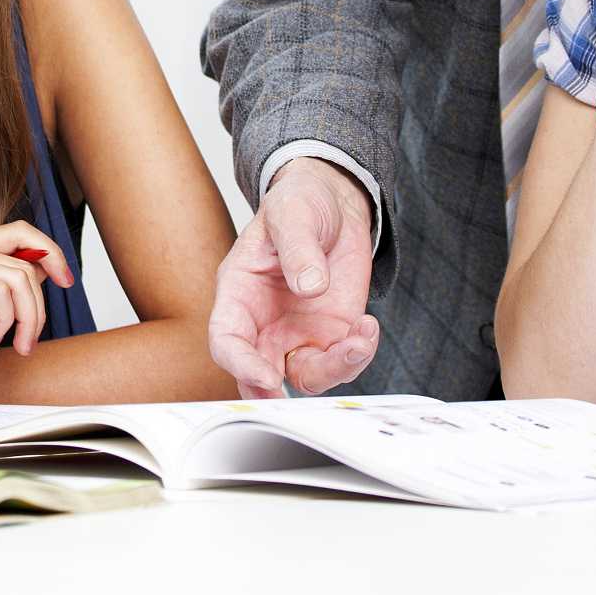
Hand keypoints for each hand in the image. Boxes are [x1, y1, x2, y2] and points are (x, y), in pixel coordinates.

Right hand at [0, 222, 70, 404]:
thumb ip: (11, 284)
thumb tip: (47, 264)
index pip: (19, 230)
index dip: (50, 250)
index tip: (66, 280)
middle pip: (25, 262)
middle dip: (38, 306)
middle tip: (28, 338)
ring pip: (18, 278)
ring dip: (25, 318)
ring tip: (11, 341)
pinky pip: (0, 292)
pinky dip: (5, 321)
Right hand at [207, 158, 378, 397]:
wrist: (334, 204)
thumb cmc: (299, 204)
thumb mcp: (292, 214)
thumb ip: (297, 247)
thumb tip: (310, 286)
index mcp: (239, 294)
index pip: (227, 340)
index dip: (241, 363)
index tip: (266, 376)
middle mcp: (263, 324)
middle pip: (259, 374)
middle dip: (282, 390)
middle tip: (312, 376)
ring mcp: (298, 334)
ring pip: (305, 378)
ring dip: (334, 369)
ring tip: (360, 338)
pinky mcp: (331, 335)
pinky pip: (341, 363)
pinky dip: (359, 354)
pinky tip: (368, 326)